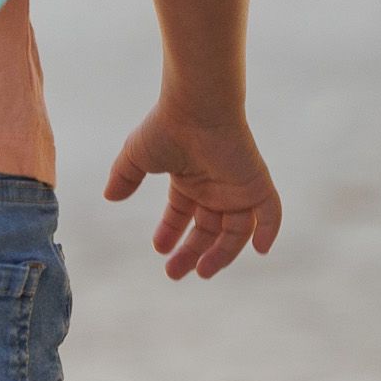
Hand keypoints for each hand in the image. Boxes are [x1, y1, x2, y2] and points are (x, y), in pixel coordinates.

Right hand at [102, 94, 282, 281]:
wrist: (196, 108)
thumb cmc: (166, 127)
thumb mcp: (136, 156)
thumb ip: (124, 177)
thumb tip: (109, 197)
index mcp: (190, 179)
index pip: (184, 214)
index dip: (172, 232)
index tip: (159, 249)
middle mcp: (215, 186)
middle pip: (209, 230)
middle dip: (193, 253)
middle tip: (175, 273)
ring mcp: (237, 187)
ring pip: (237, 230)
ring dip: (223, 254)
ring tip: (201, 271)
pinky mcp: (256, 183)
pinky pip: (271, 213)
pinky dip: (270, 230)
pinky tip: (259, 250)